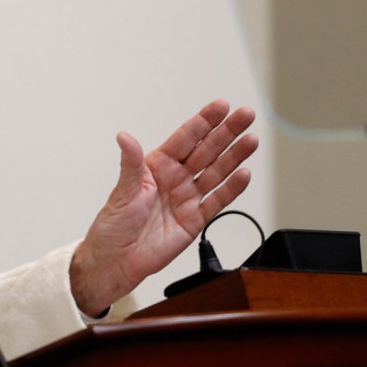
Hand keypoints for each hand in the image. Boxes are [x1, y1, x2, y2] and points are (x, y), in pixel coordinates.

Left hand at [69, 100, 257, 315]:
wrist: (117, 260)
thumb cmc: (114, 224)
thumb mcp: (123, 190)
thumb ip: (131, 163)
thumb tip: (124, 137)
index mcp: (157, 165)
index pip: (185, 138)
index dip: (204, 122)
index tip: (221, 106)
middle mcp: (175, 178)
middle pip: (207, 151)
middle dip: (226, 132)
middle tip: (245, 115)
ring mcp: (187, 198)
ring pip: (216, 172)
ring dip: (235, 157)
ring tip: (252, 140)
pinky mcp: (195, 220)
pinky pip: (217, 201)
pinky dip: (232, 189)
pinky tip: (244, 174)